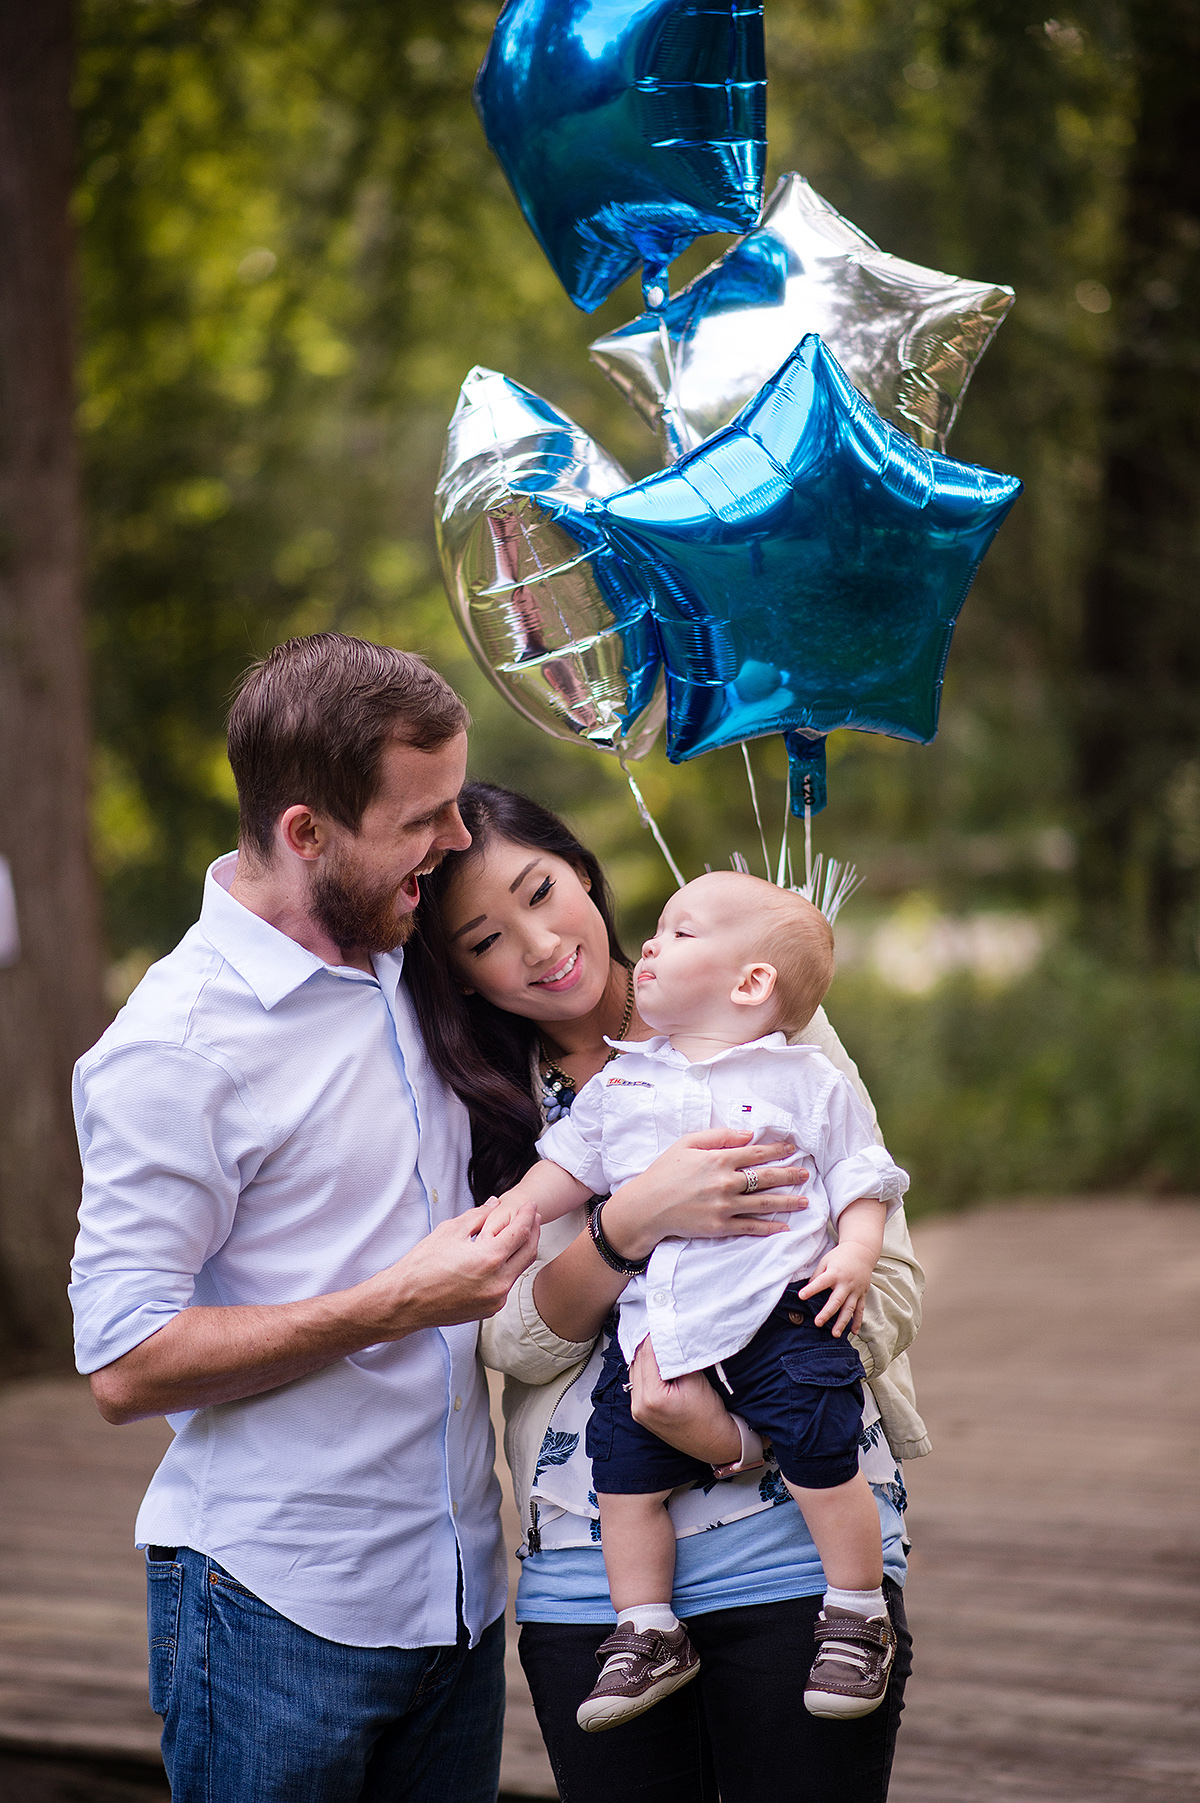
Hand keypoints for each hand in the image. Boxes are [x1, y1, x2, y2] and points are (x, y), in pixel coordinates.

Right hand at [366, 1199, 540, 1335]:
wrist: (406, 1301)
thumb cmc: (422, 1267)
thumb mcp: (450, 1231)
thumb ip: (478, 1216)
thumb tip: (494, 1204)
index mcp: (489, 1259)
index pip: (521, 1232)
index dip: (528, 1215)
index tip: (530, 1206)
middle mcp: (498, 1282)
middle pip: (529, 1252)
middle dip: (533, 1231)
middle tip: (532, 1217)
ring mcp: (495, 1299)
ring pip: (520, 1269)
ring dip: (522, 1250)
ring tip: (518, 1235)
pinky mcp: (489, 1310)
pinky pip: (506, 1285)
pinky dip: (508, 1268)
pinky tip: (502, 1257)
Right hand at [601, 1130, 807, 1262]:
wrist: (647, 1207)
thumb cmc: (664, 1172)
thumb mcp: (687, 1144)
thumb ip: (718, 1136)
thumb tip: (747, 1134)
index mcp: (718, 1159)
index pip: (756, 1153)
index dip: (777, 1150)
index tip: (792, 1148)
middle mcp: (726, 1182)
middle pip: (766, 1177)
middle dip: (789, 1174)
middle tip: (806, 1174)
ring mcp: (725, 1206)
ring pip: (764, 1203)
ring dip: (787, 1201)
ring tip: (805, 1200)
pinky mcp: (721, 1227)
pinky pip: (751, 1227)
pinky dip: (770, 1227)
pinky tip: (784, 1226)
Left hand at [627, 1338, 740, 1464]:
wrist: (715, 1443)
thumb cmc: (709, 1416)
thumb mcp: (695, 1380)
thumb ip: (677, 1358)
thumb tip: (669, 1337)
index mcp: (650, 1398)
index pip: (646, 1354)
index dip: (654, 1336)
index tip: (661, 1322)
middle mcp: (638, 1406)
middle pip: (637, 1362)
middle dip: (649, 1345)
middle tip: (661, 1329)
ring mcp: (638, 1412)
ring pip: (635, 1372)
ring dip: (646, 1357)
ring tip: (661, 1345)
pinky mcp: (641, 1414)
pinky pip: (638, 1384)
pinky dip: (646, 1371)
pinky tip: (658, 1363)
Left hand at [798, 1241, 874, 1337]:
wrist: (862, 1251)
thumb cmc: (840, 1256)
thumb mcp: (826, 1261)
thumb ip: (817, 1275)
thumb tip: (808, 1290)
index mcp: (834, 1273)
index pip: (821, 1282)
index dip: (811, 1289)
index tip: (801, 1296)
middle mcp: (846, 1283)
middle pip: (836, 1300)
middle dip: (827, 1313)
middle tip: (818, 1323)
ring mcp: (856, 1290)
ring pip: (849, 1309)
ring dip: (842, 1322)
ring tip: (835, 1334)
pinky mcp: (862, 1294)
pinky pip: (861, 1310)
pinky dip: (858, 1321)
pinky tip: (853, 1332)